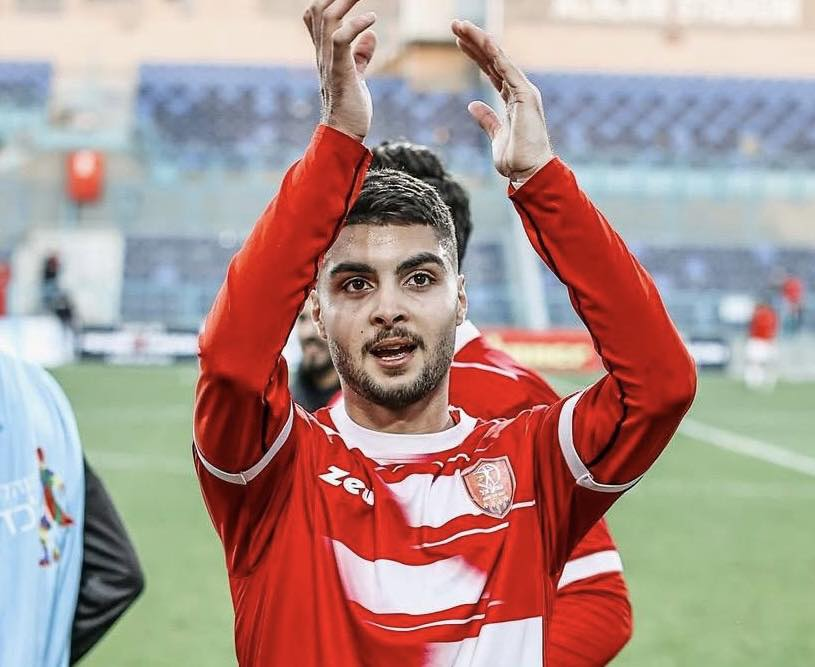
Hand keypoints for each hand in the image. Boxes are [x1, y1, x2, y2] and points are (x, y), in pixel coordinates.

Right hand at [304, 0, 376, 141]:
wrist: (344, 135)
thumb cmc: (350, 109)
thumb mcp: (357, 76)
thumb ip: (360, 55)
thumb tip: (370, 35)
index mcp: (325, 54)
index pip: (314, 17)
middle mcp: (323, 55)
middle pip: (318, 10)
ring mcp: (329, 63)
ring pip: (327, 20)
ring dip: (345, 1)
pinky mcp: (340, 72)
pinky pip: (340, 39)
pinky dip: (355, 25)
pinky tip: (371, 19)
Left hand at [451, 20, 553, 182]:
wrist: (529, 173)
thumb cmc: (516, 159)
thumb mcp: (495, 136)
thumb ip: (487, 119)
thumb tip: (473, 106)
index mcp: (512, 99)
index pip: (491, 70)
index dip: (476, 55)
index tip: (459, 41)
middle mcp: (519, 90)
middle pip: (492, 60)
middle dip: (474, 41)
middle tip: (455, 25)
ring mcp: (523, 91)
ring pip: (497, 59)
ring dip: (479, 40)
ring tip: (459, 26)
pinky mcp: (525, 96)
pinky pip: (507, 70)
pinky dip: (495, 54)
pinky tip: (482, 40)